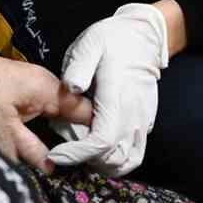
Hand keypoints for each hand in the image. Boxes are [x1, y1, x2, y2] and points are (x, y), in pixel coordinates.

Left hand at [0, 42, 91, 172]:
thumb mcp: (4, 127)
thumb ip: (31, 149)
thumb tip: (52, 168)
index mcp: (49, 89)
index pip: (87, 112)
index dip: (95, 135)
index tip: (99, 157)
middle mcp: (48, 82)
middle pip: (78, 111)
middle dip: (82, 135)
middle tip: (88, 160)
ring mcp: (37, 82)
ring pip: (64, 109)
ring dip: (67, 129)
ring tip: (74, 153)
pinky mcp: (26, 85)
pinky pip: (50, 105)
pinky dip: (53, 121)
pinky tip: (53, 138)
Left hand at [44, 2, 169, 177]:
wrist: (145, 37)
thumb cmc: (113, 40)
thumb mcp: (90, 44)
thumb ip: (79, 66)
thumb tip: (71, 87)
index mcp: (116, 98)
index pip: (100, 141)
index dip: (77, 153)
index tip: (55, 154)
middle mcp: (133, 115)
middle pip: (112, 158)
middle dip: (86, 162)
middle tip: (63, 152)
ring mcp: (143, 122)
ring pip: (126, 161)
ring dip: (102, 165)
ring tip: (80, 154)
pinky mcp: (146, 123)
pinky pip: (135, 154)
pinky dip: (117, 161)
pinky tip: (99, 152)